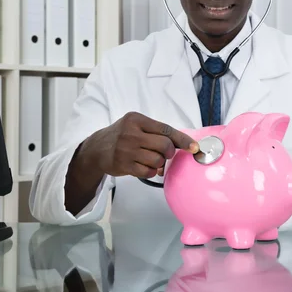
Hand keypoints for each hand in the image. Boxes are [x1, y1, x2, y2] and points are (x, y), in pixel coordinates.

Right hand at [80, 112, 198, 178]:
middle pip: (164, 145)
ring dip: (159, 163)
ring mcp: (126, 149)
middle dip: (169, 152)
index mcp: (136, 119)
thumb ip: (156, 132)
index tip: (194, 147)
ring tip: (150, 159)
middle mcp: (130, 133)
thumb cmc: (122, 136)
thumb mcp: (136, 125)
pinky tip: (143, 166)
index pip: (165, 129)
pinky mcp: (123, 165)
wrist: (97, 149)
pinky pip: (148, 171)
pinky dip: (150, 171)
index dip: (182, 140)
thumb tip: (184, 143)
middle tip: (164, 153)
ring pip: (158, 160)